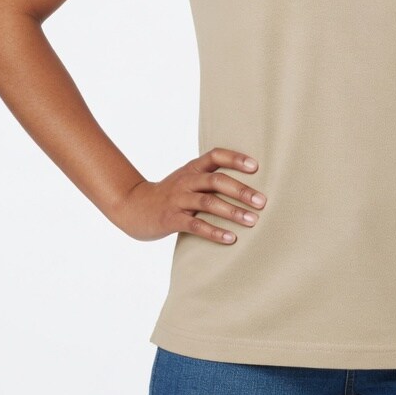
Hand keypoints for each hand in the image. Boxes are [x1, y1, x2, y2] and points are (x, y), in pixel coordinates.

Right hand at [110, 148, 265, 242]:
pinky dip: (214, 231)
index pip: (215, 155)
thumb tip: (247, 186)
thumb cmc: (170, 194)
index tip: (256, 167)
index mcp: (192, 168)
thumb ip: (210, 179)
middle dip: (241, 191)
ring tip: (252, 221)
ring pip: (208, 202)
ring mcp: (178, 199)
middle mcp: (186, 180)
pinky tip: (230, 238)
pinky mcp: (171, 219)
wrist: (133, 207)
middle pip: (216, 180)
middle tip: (262, 202)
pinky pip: (195, 225)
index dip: (235, 159)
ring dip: (232, 211)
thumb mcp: (187, 180)